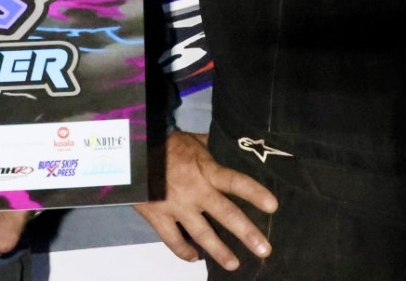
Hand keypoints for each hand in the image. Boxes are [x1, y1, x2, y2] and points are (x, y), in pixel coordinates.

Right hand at [133, 130, 276, 270]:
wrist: (131, 150)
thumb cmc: (166, 143)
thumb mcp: (192, 140)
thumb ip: (212, 148)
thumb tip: (234, 145)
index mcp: (206, 169)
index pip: (235, 181)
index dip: (254, 193)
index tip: (273, 206)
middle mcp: (195, 190)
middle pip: (225, 213)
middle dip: (247, 233)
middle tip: (264, 250)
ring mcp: (176, 206)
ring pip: (201, 233)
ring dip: (219, 251)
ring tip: (234, 264)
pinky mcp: (158, 216)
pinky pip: (172, 240)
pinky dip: (184, 251)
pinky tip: (194, 257)